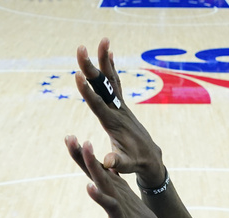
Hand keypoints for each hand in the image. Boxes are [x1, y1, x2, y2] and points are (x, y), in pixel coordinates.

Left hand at [64, 137, 166, 217]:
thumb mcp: (119, 197)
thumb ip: (112, 183)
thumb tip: (107, 170)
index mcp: (111, 184)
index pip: (94, 166)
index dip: (81, 153)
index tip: (69, 138)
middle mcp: (113, 188)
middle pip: (94, 168)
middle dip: (82, 152)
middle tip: (69, 137)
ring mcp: (116, 199)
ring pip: (102, 179)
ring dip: (92, 163)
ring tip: (84, 147)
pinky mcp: (119, 214)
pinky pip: (108, 203)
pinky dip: (98, 195)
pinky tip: (89, 187)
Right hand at [74, 38, 164, 184]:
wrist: (150, 158)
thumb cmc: (136, 163)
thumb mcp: (126, 166)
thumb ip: (117, 162)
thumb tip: (107, 161)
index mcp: (114, 124)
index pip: (98, 105)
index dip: (88, 91)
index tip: (78, 75)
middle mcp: (118, 111)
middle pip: (104, 86)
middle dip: (92, 66)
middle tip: (81, 48)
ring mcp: (121, 107)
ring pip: (111, 80)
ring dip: (105, 60)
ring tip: (102, 40)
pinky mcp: (122, 106)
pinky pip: (115, 83)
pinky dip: (112, 68)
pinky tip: (109, 54)